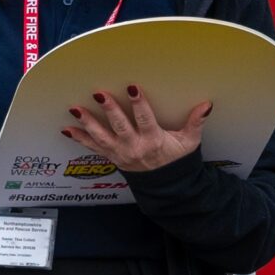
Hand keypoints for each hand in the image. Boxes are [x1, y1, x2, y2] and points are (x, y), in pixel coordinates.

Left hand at [64, 87, 211, 172]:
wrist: (165, 186)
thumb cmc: (176, 159)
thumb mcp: (189, 142)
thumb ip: (196, 122)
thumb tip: (207, 104)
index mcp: (153, 140)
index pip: (145, 119)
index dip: (138, 104)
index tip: (132, 88)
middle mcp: (134, 147)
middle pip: (119, 127)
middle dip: (109, 110)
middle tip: (99, 94)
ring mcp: (120, 153)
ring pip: (101, 137)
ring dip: (88, 123)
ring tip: (75, 109)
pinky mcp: (112, 157)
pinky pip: (93, 147)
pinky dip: (79, 138)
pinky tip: (67, 128)